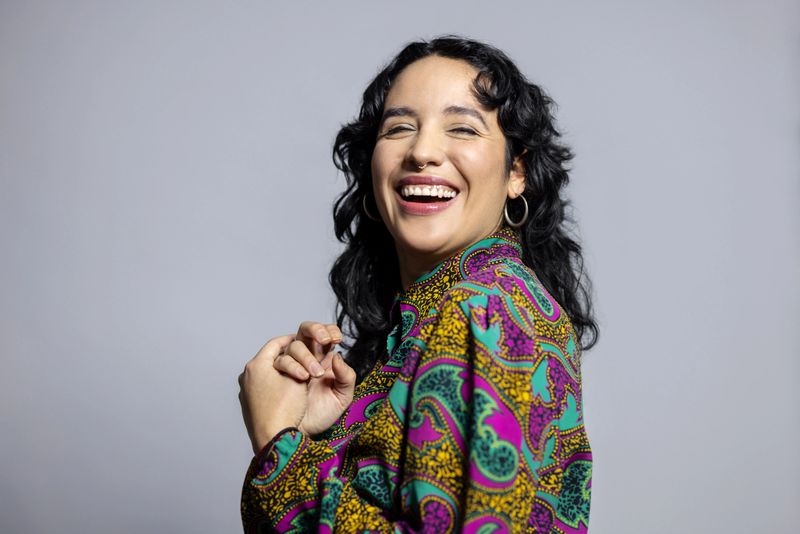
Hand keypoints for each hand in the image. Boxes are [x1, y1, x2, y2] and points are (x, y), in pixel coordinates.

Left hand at [238, 334, 308, 454]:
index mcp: (257, 365)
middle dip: (286, 356)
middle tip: (302, 356)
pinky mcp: (248, 405)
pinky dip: (274, 385)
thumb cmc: (285, 409)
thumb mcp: (299, 379)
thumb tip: (302, 361)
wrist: (272, 440)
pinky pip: (262, 388)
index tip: (302, 339)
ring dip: (280, 371)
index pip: (275, 343)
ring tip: (297, 374)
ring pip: (265, 374)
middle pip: (269, 358)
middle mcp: (247, 375)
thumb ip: (300, 364)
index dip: (291, 340)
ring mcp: (245, 391)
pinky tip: (286, 391)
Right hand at [273, 322, 355, 435]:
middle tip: (325, 339)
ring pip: (294, 345)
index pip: (326, 335)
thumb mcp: (342, 398)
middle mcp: (307, 358)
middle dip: (315, 329)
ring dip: (306, 355)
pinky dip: (291, 364)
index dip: (330, 331)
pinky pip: (281, 360)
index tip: (337, 339)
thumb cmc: (322, 416)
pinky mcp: (278, 374)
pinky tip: (302, 378)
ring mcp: (292, 365)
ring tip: (315, 375)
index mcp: (324, 360)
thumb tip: (337, 356)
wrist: (301, 434)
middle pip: (306, 331)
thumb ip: (347, 377)